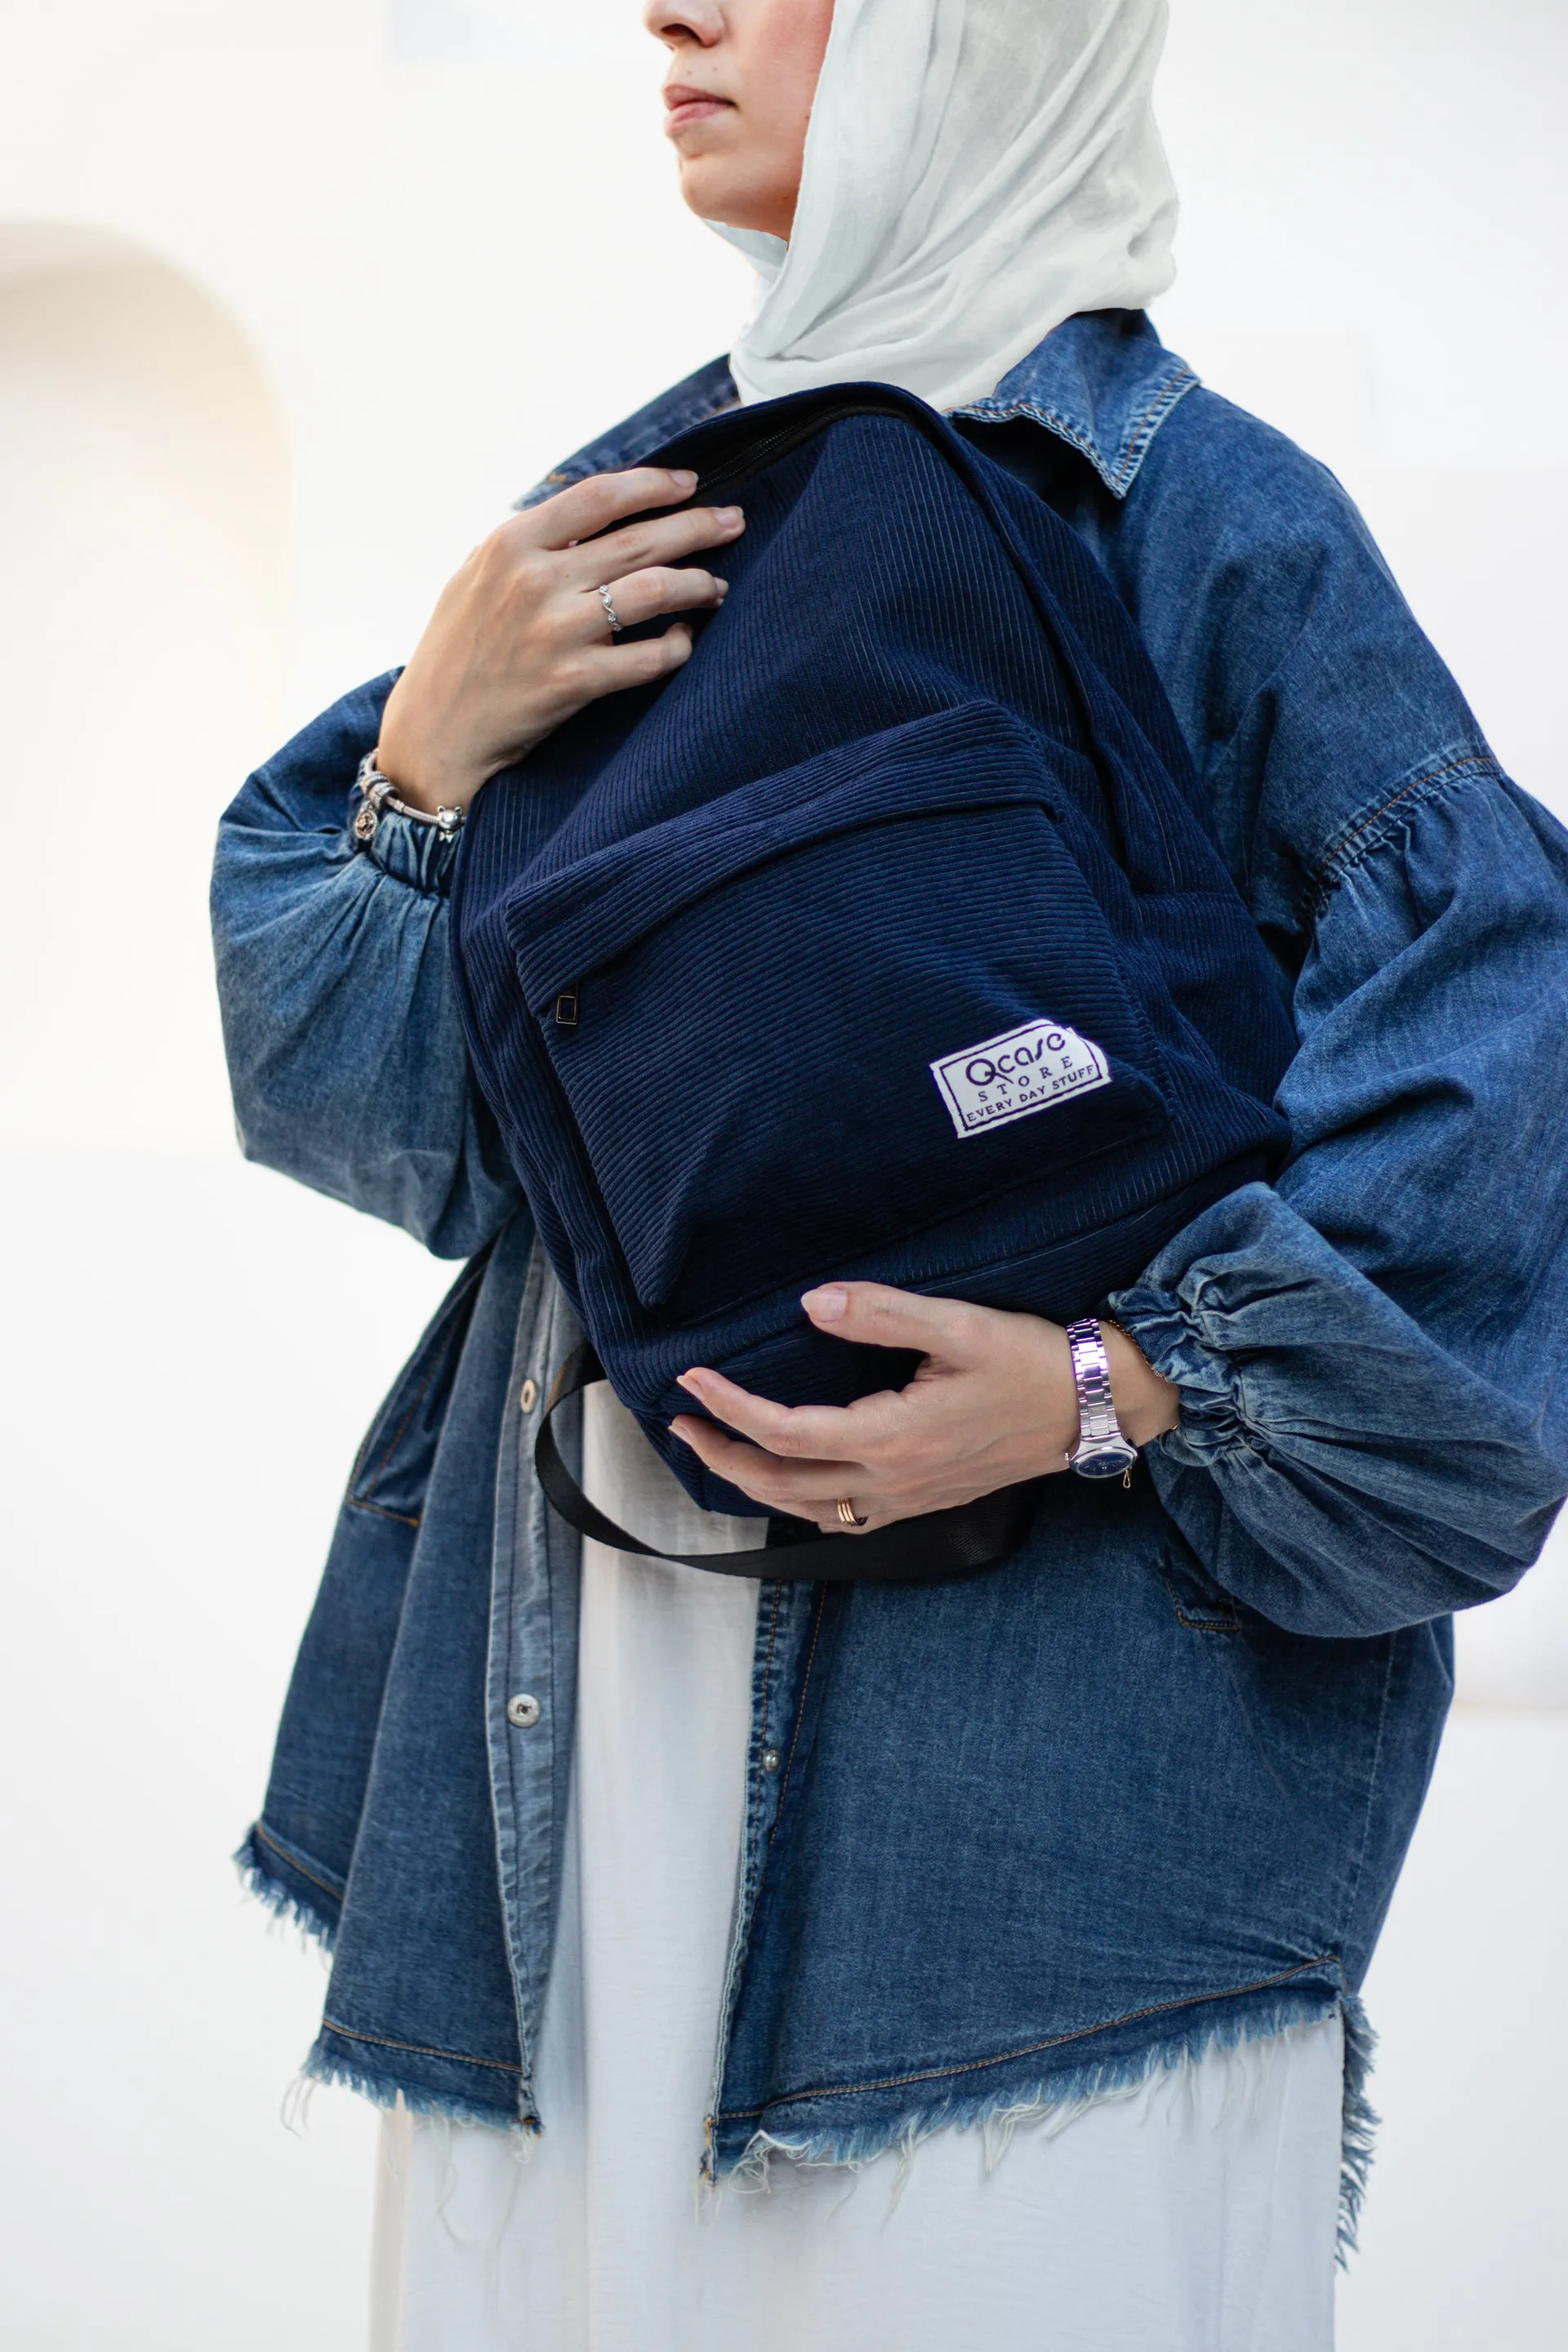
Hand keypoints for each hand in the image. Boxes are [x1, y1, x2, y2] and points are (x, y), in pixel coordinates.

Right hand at [375, 467, 745, 811]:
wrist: (434, 734)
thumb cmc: (457, 652)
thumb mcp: (475, 577)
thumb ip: (527, 543)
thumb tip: (590, 512)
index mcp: (510, 543)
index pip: (599, 496)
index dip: (654, 485)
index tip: (689, 483)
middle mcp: (534, 579)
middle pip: (639, 538)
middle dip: (697, 526)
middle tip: (733, 521)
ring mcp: (556, 631)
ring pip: (655, 591)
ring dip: (698, 583)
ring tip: (718, 585)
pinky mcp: (574, 682)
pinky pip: (649, 657)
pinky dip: (678, 646)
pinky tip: (686, 640)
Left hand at [671, 1283, 1180, 1534]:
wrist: (1098, 1407)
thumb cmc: (1033, 1362)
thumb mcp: (958, 1325)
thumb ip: (881, 1314)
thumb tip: (812, 1305)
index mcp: (892, 1436)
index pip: (784, 1430)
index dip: (729, 1407)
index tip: (692, 1379)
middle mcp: (892, 1479)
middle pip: (780, 1481)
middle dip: (720, 1456)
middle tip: (680, 1424)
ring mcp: (909, 1497)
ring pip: (808, 1508)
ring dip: (754, 1484)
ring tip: (717, 1453)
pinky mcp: (926, 1500)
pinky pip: (845, 1517)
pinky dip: (802, 1504)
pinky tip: (794, 1483)